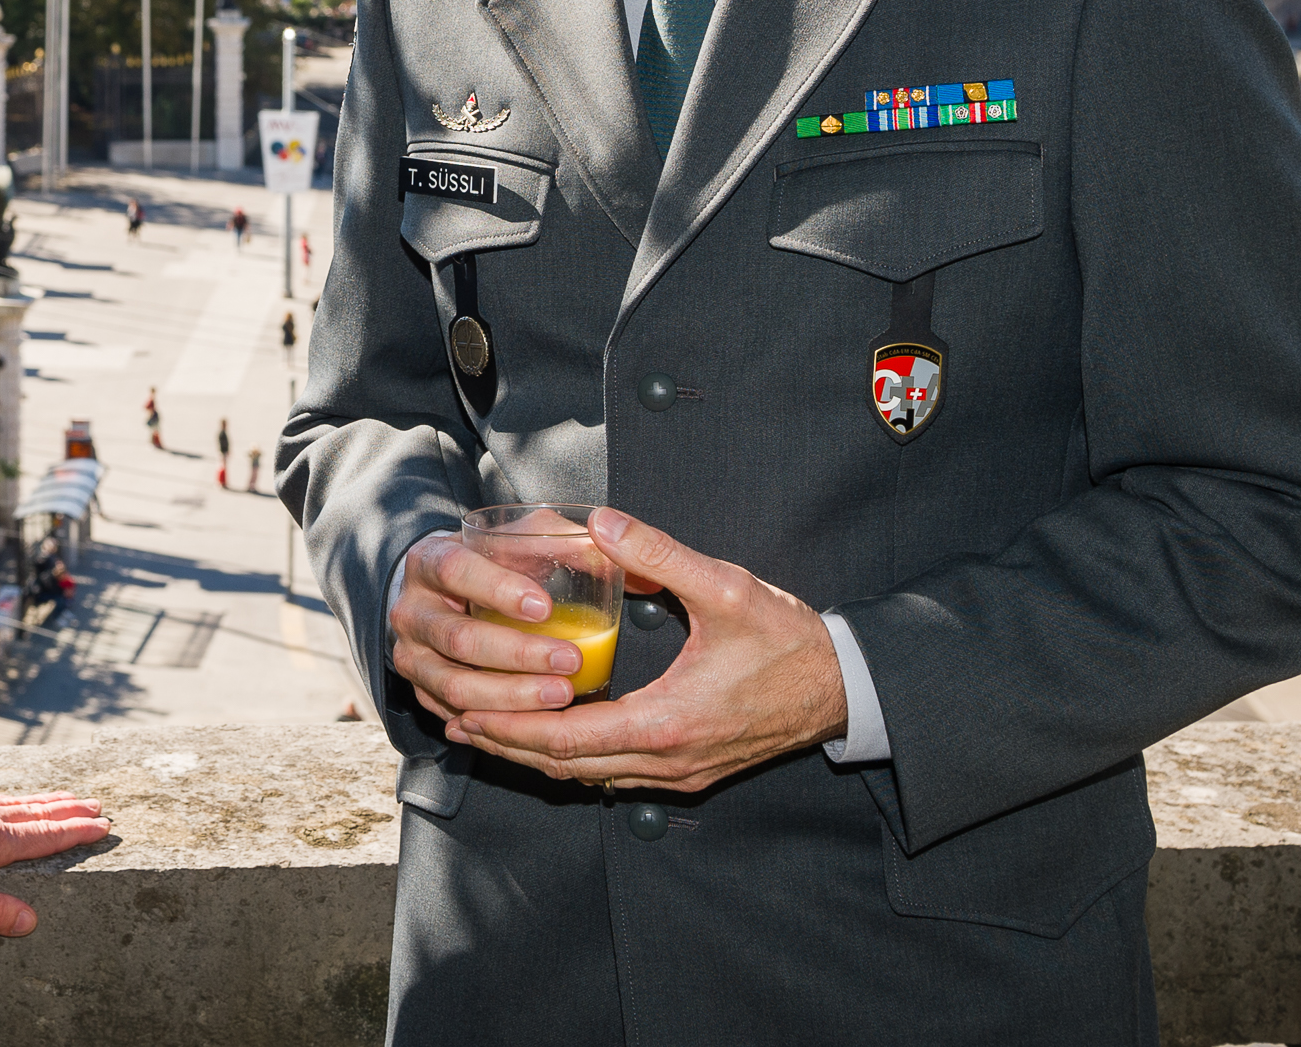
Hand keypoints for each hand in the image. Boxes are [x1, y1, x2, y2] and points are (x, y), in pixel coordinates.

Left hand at [0, 793, 110, 935]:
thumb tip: (31, 922)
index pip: (43, 837)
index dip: (74, 832)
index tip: (102, 826)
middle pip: (38, 814)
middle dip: (70, 810)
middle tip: (99, 806)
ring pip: (22, 802)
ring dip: (51, 800)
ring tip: (72, 796)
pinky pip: (4, 799)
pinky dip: (24, 797)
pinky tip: (22, 800)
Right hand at [388, 530, 602, 722]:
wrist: (439, 593)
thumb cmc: (484, 563)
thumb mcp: (507, 538)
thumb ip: (548, 535)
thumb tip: (602, 536)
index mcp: (428, 561)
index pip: (455, 570)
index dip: (498, 589)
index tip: (545, 606)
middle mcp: (411, 611)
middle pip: (459, 638)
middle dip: (519, 654)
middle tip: (570, 659)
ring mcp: (411, 655)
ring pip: (456, 685)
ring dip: (512, 695)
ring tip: (561, 693)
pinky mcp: (420, 689)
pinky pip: (455, 714)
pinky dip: (496, 722)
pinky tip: (532, 722)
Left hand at [444, 507, 847, 793]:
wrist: (844, 689)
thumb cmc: (789, 642)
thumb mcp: (727, 589)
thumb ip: (661, 554)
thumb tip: (601, 522)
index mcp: (667, 723)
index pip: (567, 740)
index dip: (510, 727)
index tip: (466, 709)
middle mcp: (667, 762)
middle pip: (566, 768)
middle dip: (507, 745)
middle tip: (456, 721)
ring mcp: (679, 774)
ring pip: (589, 778)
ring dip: (537, 756)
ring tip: (487, 730)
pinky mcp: (690, 772)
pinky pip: (615, 775)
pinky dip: (574, 759)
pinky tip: (552, 736)